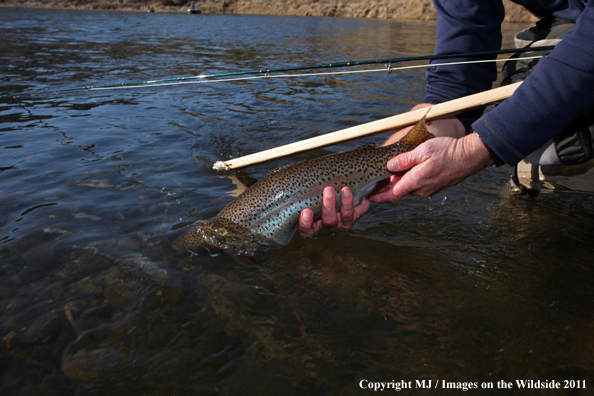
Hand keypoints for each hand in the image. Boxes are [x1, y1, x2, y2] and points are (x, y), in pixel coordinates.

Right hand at [298, 186, 370, 237]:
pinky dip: (355, 202)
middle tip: (328, 190)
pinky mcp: (354, 215)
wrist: (345, 186)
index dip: (306, 223)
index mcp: (314, 221)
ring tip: (344, 189)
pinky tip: (355, 193)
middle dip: (328, 206)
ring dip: (345, 203)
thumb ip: (305, 185)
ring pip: (344, 217)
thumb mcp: (312, 188)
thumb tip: (294, 172)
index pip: (307, 229)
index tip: (306, 212)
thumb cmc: (321, 188)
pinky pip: (356, 212)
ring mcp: (342, 221)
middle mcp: (328, 222)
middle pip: (328, 221)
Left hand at [369, 132, 494, 202]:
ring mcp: (428, 190)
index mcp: (415, 182)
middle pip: (398, 189)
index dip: (378, 197)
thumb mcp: (423, 150)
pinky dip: (411, 178)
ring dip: (402, 179)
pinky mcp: (434, 187)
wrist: (469, 156)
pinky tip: (413, 166)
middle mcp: (421, 190)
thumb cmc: (448, 151)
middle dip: (389, 183)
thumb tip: (389, 166)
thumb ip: (404, 160)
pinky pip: (418, 185)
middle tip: (380, 171)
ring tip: (399, 165)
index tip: (367, 196)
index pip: (391, 195)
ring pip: (408, 186)